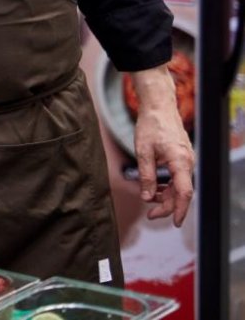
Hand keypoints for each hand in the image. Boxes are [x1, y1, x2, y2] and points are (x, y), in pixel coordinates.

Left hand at [132, 68, 194, 226]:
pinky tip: (155, 189)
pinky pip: (178, 178)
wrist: (159, 107)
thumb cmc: (150, 126)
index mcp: (180, 161)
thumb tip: (147, 197)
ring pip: (180, 186)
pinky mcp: (182, 158)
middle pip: (182, 192)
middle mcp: (188, 162)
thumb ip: (146, 175)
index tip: (175, 223)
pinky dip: (168, 186)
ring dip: (166, 196)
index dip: (180, 209)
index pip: (184, 192)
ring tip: (150, 200)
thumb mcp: (143, 151)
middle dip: (168, 206)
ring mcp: (186, 160)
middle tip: (150, 215)